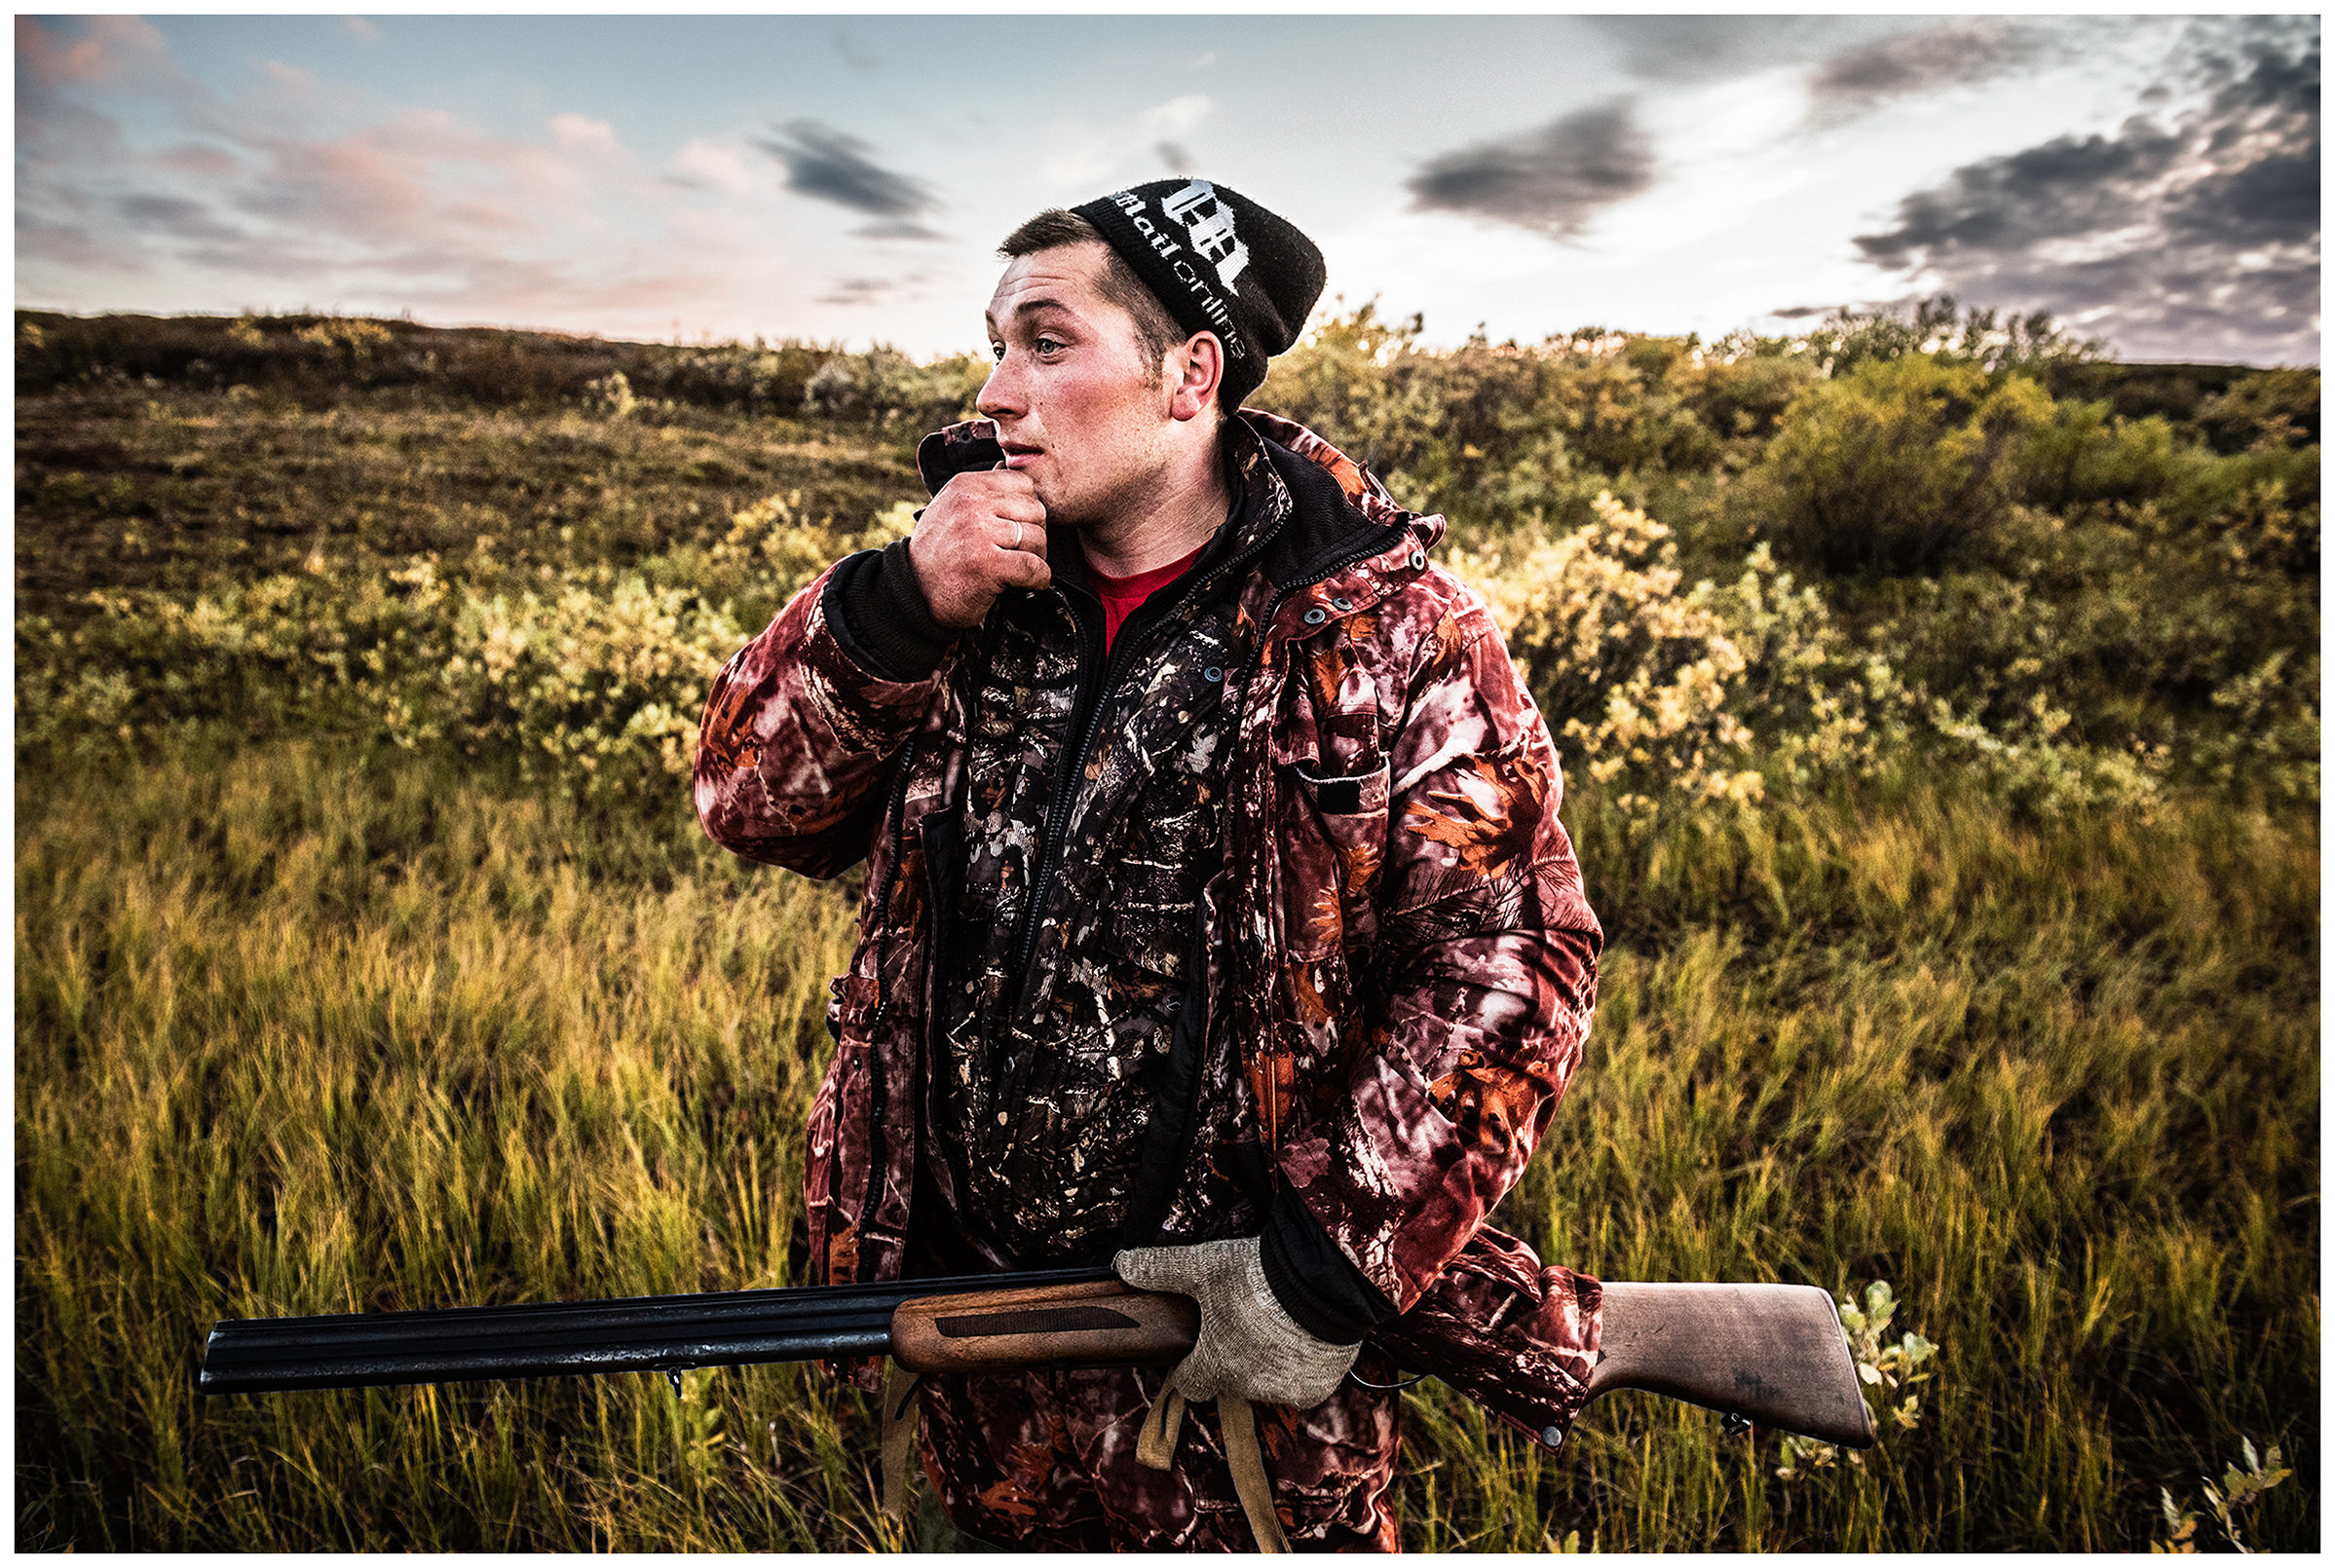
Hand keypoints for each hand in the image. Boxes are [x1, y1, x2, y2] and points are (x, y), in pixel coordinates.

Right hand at [907, 462, 1049, 629]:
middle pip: (1036, 511)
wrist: (914, 590)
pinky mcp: (986, 565)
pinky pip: (1033, 567)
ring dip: (1036, 558)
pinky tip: (1027, 583)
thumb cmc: (938, 552)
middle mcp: (972, 505)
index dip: (1029, 510)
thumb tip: (1007, 467)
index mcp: (967, 485)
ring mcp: (978, 534)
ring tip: (1020, 568)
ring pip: (1037, 538)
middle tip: (1022, 552)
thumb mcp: (953, 507)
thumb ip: (982, 492)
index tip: (1019, 528)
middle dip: (1035, 534)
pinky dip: (1038, 579)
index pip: (1024, 484)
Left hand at [1114, 1236, 1360, 1408]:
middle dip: (1235, 1357)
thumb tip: (1120, 1263)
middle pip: (1233, 1380)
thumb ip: (1159, 1268)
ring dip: (1270, 1362)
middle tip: (1244, 1321)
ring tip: (1276, 1322)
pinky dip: (1303, 1365)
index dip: (1192, 1364)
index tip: (1199, 1345)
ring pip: (1269, 1382)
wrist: (1321, 1284)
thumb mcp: (1200, 1266)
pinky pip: (1305, 1383)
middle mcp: (1248, 1387)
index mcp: (1215, 1366)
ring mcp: (1285, 1390)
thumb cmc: (1254, 1277)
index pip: (1191, 1383)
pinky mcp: (1318, 1386)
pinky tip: (1304, 1335)